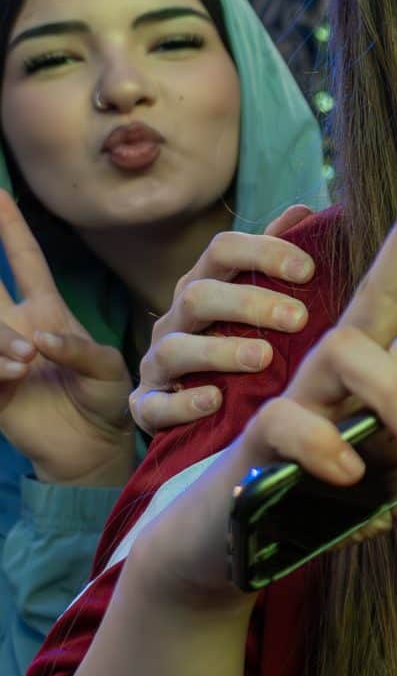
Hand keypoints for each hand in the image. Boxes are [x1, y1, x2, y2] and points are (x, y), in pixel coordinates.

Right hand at [0, 192, 132, 485]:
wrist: (95, 448)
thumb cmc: (106, 400)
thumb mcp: (106, 367)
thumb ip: (77, 349)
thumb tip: (40, 341)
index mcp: (47, 312)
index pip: (24, 260)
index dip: (10, 228)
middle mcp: (17, 327)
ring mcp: (0, 355)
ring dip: (0, 339)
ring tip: (26, 359)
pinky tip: (17, 373)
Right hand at [131, 161, 396, 610]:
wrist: (230, 534)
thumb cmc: (318, 496)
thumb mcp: (388, 504)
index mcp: (390, 377)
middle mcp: (347, 371)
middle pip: (382, 287)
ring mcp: (304, 396)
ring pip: (344, 349)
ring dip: (391, 392)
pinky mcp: (261, 436)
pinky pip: (291, 421)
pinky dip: (324, 447)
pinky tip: (349, 474)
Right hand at [131, 205, 317, 436]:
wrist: (189, 404)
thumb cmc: (235, 341)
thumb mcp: (255, 298)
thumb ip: (274, 258)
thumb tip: (303, 211)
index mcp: (203, 284)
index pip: (223, 250)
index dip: (264, 252)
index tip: (308, 269)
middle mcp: (175, 318)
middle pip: (199, 294)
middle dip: (249, 303)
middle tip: (298, 318)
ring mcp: (156, 362)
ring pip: (175, 348)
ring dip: (220, 351)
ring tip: (263, 358)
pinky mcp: (147, 405)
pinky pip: (155, 405)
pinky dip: (184, 403)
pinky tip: (216, 401)